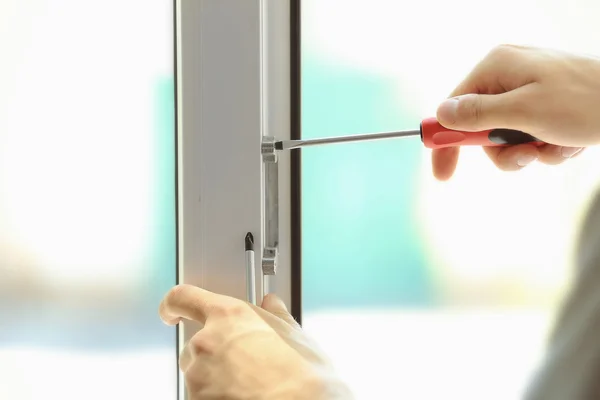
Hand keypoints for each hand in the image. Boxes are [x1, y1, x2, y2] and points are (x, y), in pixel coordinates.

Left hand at [159, 285, 352, 399]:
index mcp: (228, 316)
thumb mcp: (295, 336)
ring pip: (198, 374)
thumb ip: (275, 315)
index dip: (173, 304)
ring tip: (249, 385)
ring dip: (215, 377)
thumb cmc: (301, 377)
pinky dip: (216, 397)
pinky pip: (201, 396)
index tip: (172, 311)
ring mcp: (198, 377)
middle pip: (195, 343)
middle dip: (214, 352)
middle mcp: (206, 342)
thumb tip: (272, 305)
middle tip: (243, 362)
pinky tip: (244, 397)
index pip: (183, 298)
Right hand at [432, 45, 599, 179]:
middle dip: (503, 149)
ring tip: (554, 145)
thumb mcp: (524, 112)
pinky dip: (546, 146)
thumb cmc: (585, 102)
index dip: (446, 140)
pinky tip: (568, 141)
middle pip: (480, 126)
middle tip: (526, 155)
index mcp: (497, 66)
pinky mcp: (544, 103)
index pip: (454, 107)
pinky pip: (528, 135)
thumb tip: (440, 114)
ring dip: (528, 150)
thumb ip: (478, 114)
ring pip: (505, 136)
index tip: (443, 172)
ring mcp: (527, 89)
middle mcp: (508, 74)